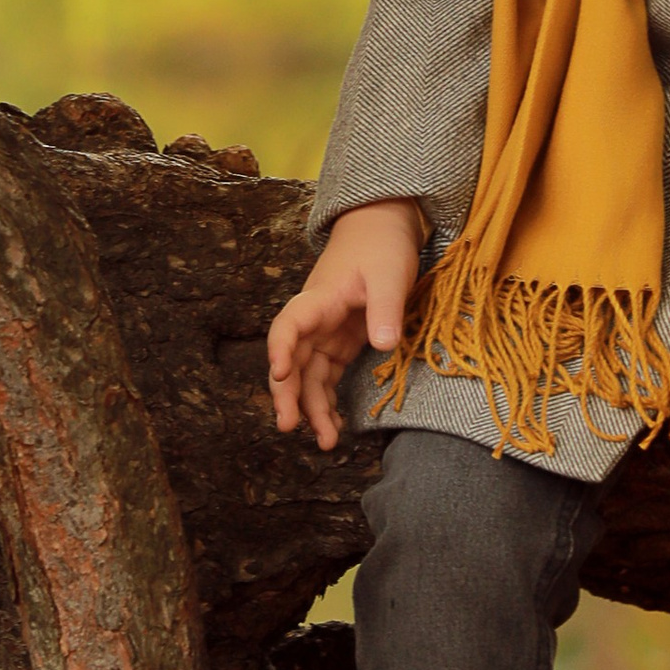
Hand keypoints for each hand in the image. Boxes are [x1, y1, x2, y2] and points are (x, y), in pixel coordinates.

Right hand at [268, 199, 425, 451]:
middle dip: (288, 394)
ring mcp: (325, 333)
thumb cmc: (382, 246)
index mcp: (319, 299)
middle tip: (289, 426)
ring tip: (325, 442)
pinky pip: (325, 377)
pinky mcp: (339, 342)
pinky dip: (326, 402)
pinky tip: (334, 428)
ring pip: (307, 376)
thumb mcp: (390, 273)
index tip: (280, 374)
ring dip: (310, 408)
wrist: (381, 227)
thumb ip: (385, 308)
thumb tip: (382, 344)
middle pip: (291, 360)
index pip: (289, 325)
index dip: (280, 349)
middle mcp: (314, 320)